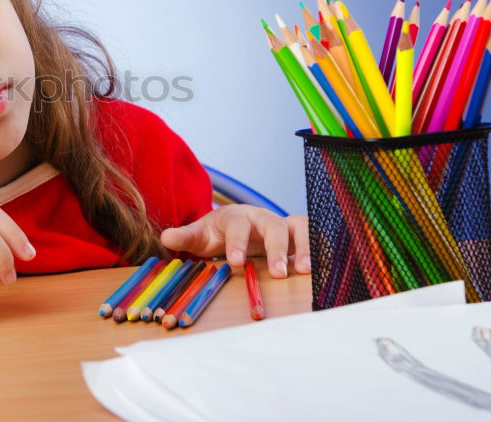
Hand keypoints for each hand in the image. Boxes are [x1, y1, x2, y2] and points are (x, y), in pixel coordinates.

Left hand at [160, 205, 310, 277]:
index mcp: (237, 216)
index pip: (238, 224)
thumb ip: (186, 237)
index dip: (238, 242)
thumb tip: (165, 237)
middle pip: (274, 226)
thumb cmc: (219, 232)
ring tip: (306, 271)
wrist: (238, 224)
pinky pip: (315, 237)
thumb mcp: (201, 235)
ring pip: (300, 228)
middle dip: (277, 249)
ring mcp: (284, 225)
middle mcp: (263, 218)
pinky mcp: (299, 236)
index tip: (236, 262)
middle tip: (278, 274)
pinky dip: (322, 249)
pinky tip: (324, 270)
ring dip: (305, 247)